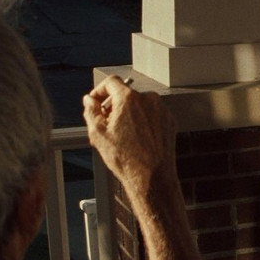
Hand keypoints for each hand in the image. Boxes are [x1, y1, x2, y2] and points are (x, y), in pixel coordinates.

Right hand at [83, 75, 175, 189]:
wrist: (153, 176)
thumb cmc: (126, 158)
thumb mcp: (98, 134)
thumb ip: (91, 111)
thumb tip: (89, 100)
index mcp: (130, 98)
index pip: (111, 82)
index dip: (99, 91)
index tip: (95, 102)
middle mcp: (149, 99)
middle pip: (125, 94)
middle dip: (113, 106)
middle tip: (105, 124)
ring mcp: (162, 110)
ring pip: (140, 105)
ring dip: (128, 114)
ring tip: (121, 136)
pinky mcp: (170, 121)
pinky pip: (152, 115)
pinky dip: (142, 121)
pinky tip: (136, 139)